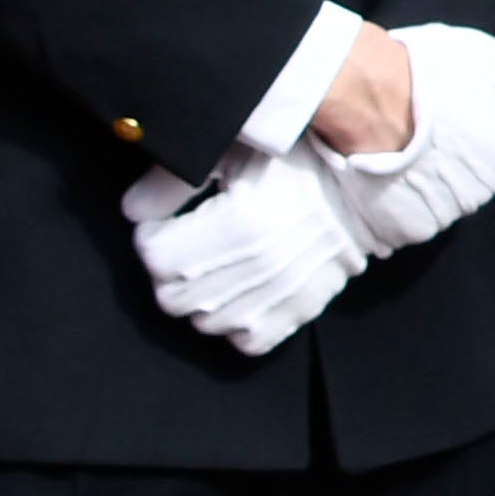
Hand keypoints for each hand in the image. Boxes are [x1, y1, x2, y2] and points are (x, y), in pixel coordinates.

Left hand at [123, 148, 378, 354]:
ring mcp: (278, 297)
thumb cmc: (295, 166)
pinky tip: (241, 292)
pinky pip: (243, 342)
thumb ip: (174, 181)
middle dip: (170, 271)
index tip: (167, 222)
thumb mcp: (234, 153)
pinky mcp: (296, 315)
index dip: (152, 235)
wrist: (362, 194)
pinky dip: (235, 324)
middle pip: (171, 296)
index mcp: (238, 225)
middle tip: (189, 244)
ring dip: (201, 297)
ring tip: (217, 266)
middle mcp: (258, 267)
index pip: (153, 256)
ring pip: (202, 322)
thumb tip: (132, 211)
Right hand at [322, 24, 494, 251]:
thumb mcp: (488, 58)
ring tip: (390, 145)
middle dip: (444, 155)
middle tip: (414, 124)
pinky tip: (377, 171)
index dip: (465, 121)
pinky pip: (401, 217)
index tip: (441, 106)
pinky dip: (390, 200)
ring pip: (432, 198)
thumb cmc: (428, 74)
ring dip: (416, 180)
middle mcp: (481, 193)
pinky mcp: (402, 228)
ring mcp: (440, 214)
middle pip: (464, 174)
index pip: (494, 143)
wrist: (365, 97)